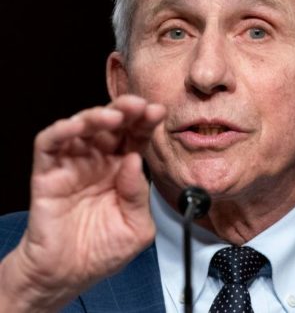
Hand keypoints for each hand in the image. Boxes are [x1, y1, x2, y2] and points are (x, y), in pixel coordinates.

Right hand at [0, 95, 164, 311]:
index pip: (135, 138)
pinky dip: (61, 130)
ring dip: (97, 115)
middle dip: (127, 111)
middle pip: (112, 126)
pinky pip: (49, 144)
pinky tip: (77, 125)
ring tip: (115, 115)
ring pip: (82, 127)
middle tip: (139, 105)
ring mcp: (73, 166)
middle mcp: (98, 163)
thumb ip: (139, 195)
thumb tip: (134, 162)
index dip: (146, 123)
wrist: (69, 275)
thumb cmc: (102, 251)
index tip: (159, 112)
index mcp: (122, 171)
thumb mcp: (137, 227)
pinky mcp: (47, 174)